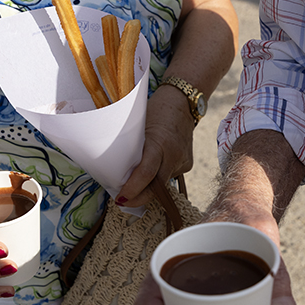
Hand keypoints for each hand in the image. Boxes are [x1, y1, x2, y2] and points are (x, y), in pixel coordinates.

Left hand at [117, 84, 195, 206]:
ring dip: (147, 187)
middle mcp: (173, 154)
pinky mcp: (187, 164)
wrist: (183, 102)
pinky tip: (153, 169)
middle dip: (139, 198)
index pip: (146, 173)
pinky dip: (158, 176)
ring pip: (162, 183)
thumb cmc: (155, 110)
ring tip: (134, 187)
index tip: (120, 198)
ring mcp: (183, 161)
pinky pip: (169, 175)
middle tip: (123, 202)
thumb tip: (117, 171)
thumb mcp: (139, 127)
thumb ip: (132, 148)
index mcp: (159, 143)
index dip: (132, 189)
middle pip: (156, 187)